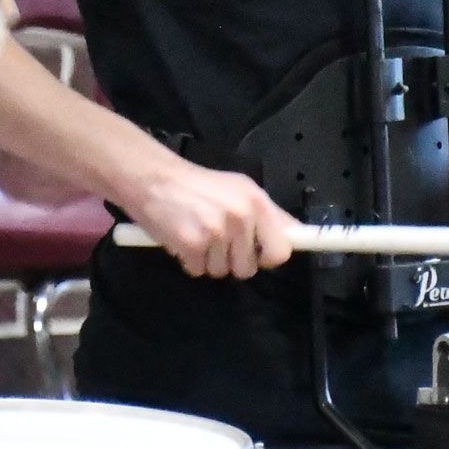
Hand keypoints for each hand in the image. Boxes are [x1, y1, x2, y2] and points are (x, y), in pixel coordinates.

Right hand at [124, 161, 295, 278]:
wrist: (153, 177)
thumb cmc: (197, 185)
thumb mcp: (238, 189)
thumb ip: (267, 213)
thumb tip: (294, 234)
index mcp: (256, 202)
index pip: (282, 249)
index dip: (269, 257)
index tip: (261, 257)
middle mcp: (240, 216)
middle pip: (249, 268)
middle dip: (232, 260)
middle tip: (216, 239)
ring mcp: (217, 231)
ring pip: (222, 271)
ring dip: (208, 260)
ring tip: (196, 234)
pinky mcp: (192, 244)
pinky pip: (198, 271)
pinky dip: (188, 261)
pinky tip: (182, 239)